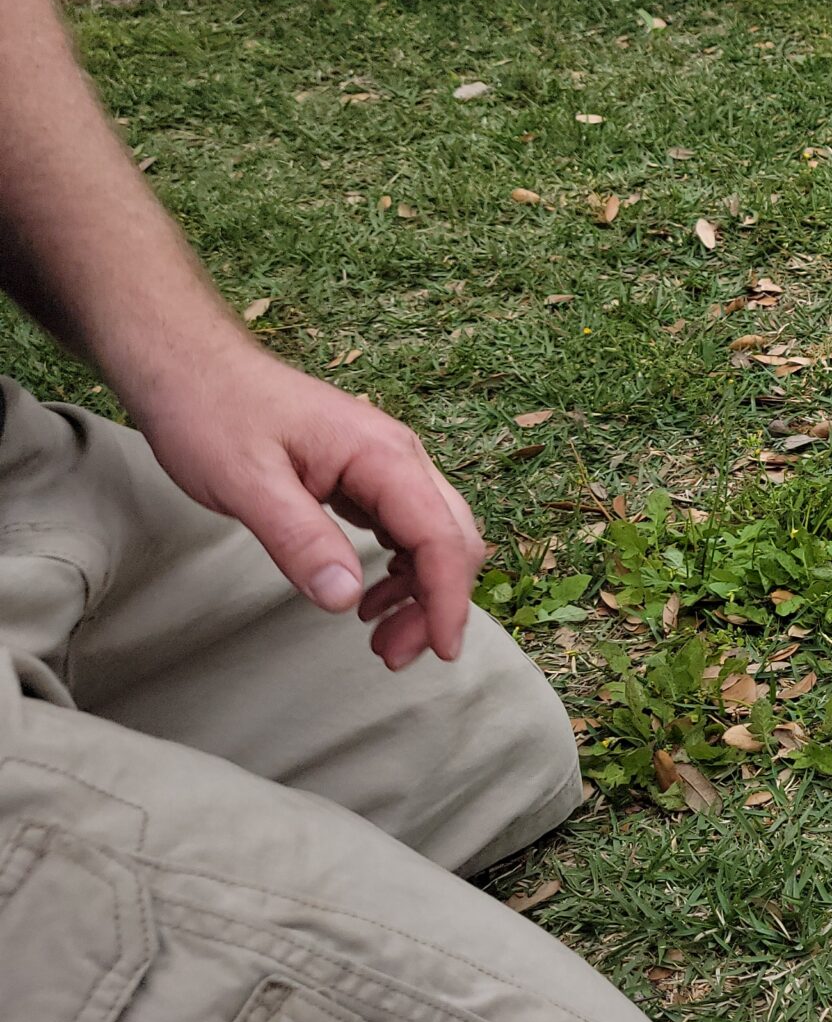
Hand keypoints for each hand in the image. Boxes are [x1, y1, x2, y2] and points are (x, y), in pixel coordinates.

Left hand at [126, 343, 486, 670]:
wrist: (189, 367)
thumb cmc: (214, 413)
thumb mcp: (248, 483)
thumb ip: (300, 540)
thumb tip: (346, 599)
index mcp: (383, 455)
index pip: (440, 535)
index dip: (448, 597)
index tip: (440, 649)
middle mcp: (398, 457)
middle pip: (451, 537)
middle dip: (437, 602)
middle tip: (394, 654)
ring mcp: (384, 465)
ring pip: (433, 536)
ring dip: (421, 590)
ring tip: (381, 638)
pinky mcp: (364, 475)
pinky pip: (405, 528)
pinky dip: (400, 570)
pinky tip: (367, 597)